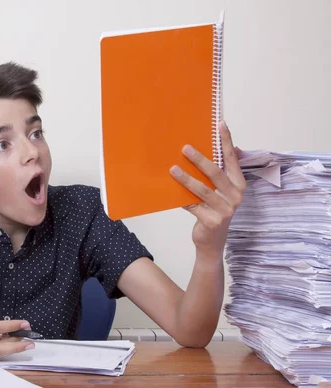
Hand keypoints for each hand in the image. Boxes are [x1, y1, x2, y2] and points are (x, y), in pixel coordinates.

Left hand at [169, 121, 245, 256]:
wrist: (212, 241)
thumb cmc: (215, 210)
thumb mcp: (222, 191)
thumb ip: (224, 172)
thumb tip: (231, 148)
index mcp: (239, 185)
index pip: (232, 159)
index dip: (226, 141)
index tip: (220, 124)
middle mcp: (236, 196)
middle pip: (216, 173)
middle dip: (200, 160)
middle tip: (185, 148)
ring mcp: (225, 209)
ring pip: (202, 190)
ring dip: (186, 178)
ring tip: (172, 169)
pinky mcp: (212, 221)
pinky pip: (193, 206)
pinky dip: (182, 199)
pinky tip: (171, 192)